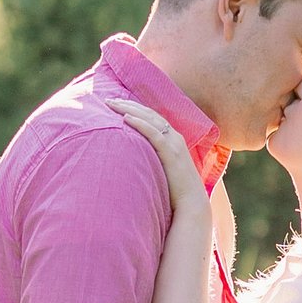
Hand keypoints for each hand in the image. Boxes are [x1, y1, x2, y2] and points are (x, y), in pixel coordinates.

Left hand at [111, 98, 207, 212]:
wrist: (192, 203)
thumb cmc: (177, 191)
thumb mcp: (165, 170)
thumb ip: (155, 160)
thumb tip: (137, 160)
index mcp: (174, 140)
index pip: (153, 117)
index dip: (136, 108)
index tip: (118, 103)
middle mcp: (175, 137)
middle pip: (149, 113)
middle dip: (129, 104)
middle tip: (109, 99)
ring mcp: (174, 144)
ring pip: (150, 119)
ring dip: (130, 109)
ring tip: (112, 103)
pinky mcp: (171, 153)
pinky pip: (153, 134)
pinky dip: (139, 124)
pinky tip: (126, 118)